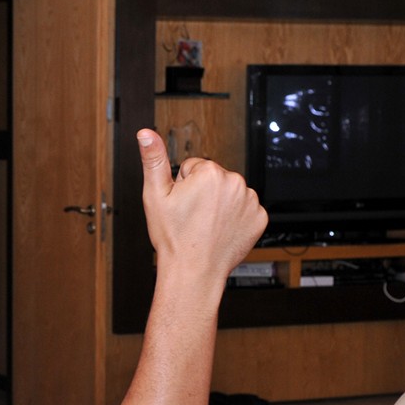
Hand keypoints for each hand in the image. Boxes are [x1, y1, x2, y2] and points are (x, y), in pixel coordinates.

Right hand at [137, 128, 266, 282]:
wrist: (193, 271)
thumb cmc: (174, 237)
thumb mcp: (155, 195)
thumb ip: (153, 159)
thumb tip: (146, 134)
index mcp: (209, 173)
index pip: (193, 167)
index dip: (183, 186)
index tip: (181, 205)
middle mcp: (234, 182)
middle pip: (213, 178)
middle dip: (203, 193)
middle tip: (191, 216)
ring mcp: (250, 201)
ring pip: (229, 193)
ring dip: (219, 205)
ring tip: (205, 225)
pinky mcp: (259, 218)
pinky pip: (244, 210)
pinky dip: (234, 218)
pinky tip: (220, 231)